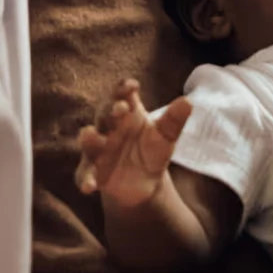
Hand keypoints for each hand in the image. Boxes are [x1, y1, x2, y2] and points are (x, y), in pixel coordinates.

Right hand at [75, 78, 190, 207]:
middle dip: (110, 110)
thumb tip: (187, 102)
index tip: (132, 86)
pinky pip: (85, 173)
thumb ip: (174, 120)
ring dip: (90, 138)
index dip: (124, 88)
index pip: (122, 94)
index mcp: (128, 112)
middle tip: (119, 109)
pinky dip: (85, 178)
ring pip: (89, 140)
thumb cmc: (152, 150)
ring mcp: (99, 148)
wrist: (144, 182)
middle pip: (104, 113)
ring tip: (90, 136)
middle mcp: (109, 126)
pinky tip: (88, 186)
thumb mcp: (166, 136)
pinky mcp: (93, 171)